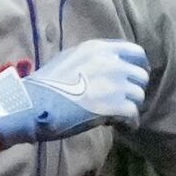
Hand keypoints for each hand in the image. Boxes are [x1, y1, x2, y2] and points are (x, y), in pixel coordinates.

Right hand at [0, 39, 148, 145]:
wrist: (33, 104)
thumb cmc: (46, 84)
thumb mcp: (70, 59)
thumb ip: (93, 60)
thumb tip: (108, 67)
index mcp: (99, 49)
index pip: (136, 52)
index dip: (139, 67)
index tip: (135, 79)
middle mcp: (111, 63)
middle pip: (141, 76)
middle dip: (135, 89)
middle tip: (124, 100)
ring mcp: (115, 84)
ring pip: (139, 96)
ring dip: (131, 107)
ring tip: (117, 115)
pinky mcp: (114, 106)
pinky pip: (133, 115)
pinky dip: (129, 123)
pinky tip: (120, 126)